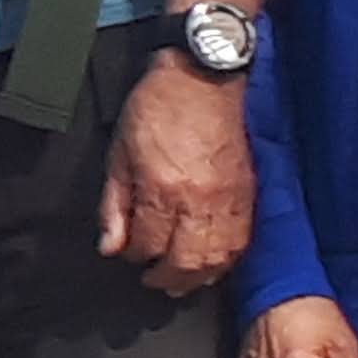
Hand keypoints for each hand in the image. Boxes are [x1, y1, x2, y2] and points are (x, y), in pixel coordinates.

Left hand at [102, 52, 253, 292]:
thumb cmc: (159, 107)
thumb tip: (110, 246)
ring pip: (216, 258)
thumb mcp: (119, 151)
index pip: (147, 245)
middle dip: (167, 278)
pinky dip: (226, 259)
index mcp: (161, 189)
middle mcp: (197, 200)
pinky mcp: (248, 193)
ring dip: (198, 277)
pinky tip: (213, 261)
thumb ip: (113, 203)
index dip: (135, 255)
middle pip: (185, 262)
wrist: (205, 76)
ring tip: (183, 279)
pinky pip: (240, 241)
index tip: (130, 253)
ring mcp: (227, 199)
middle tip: (155, 281)